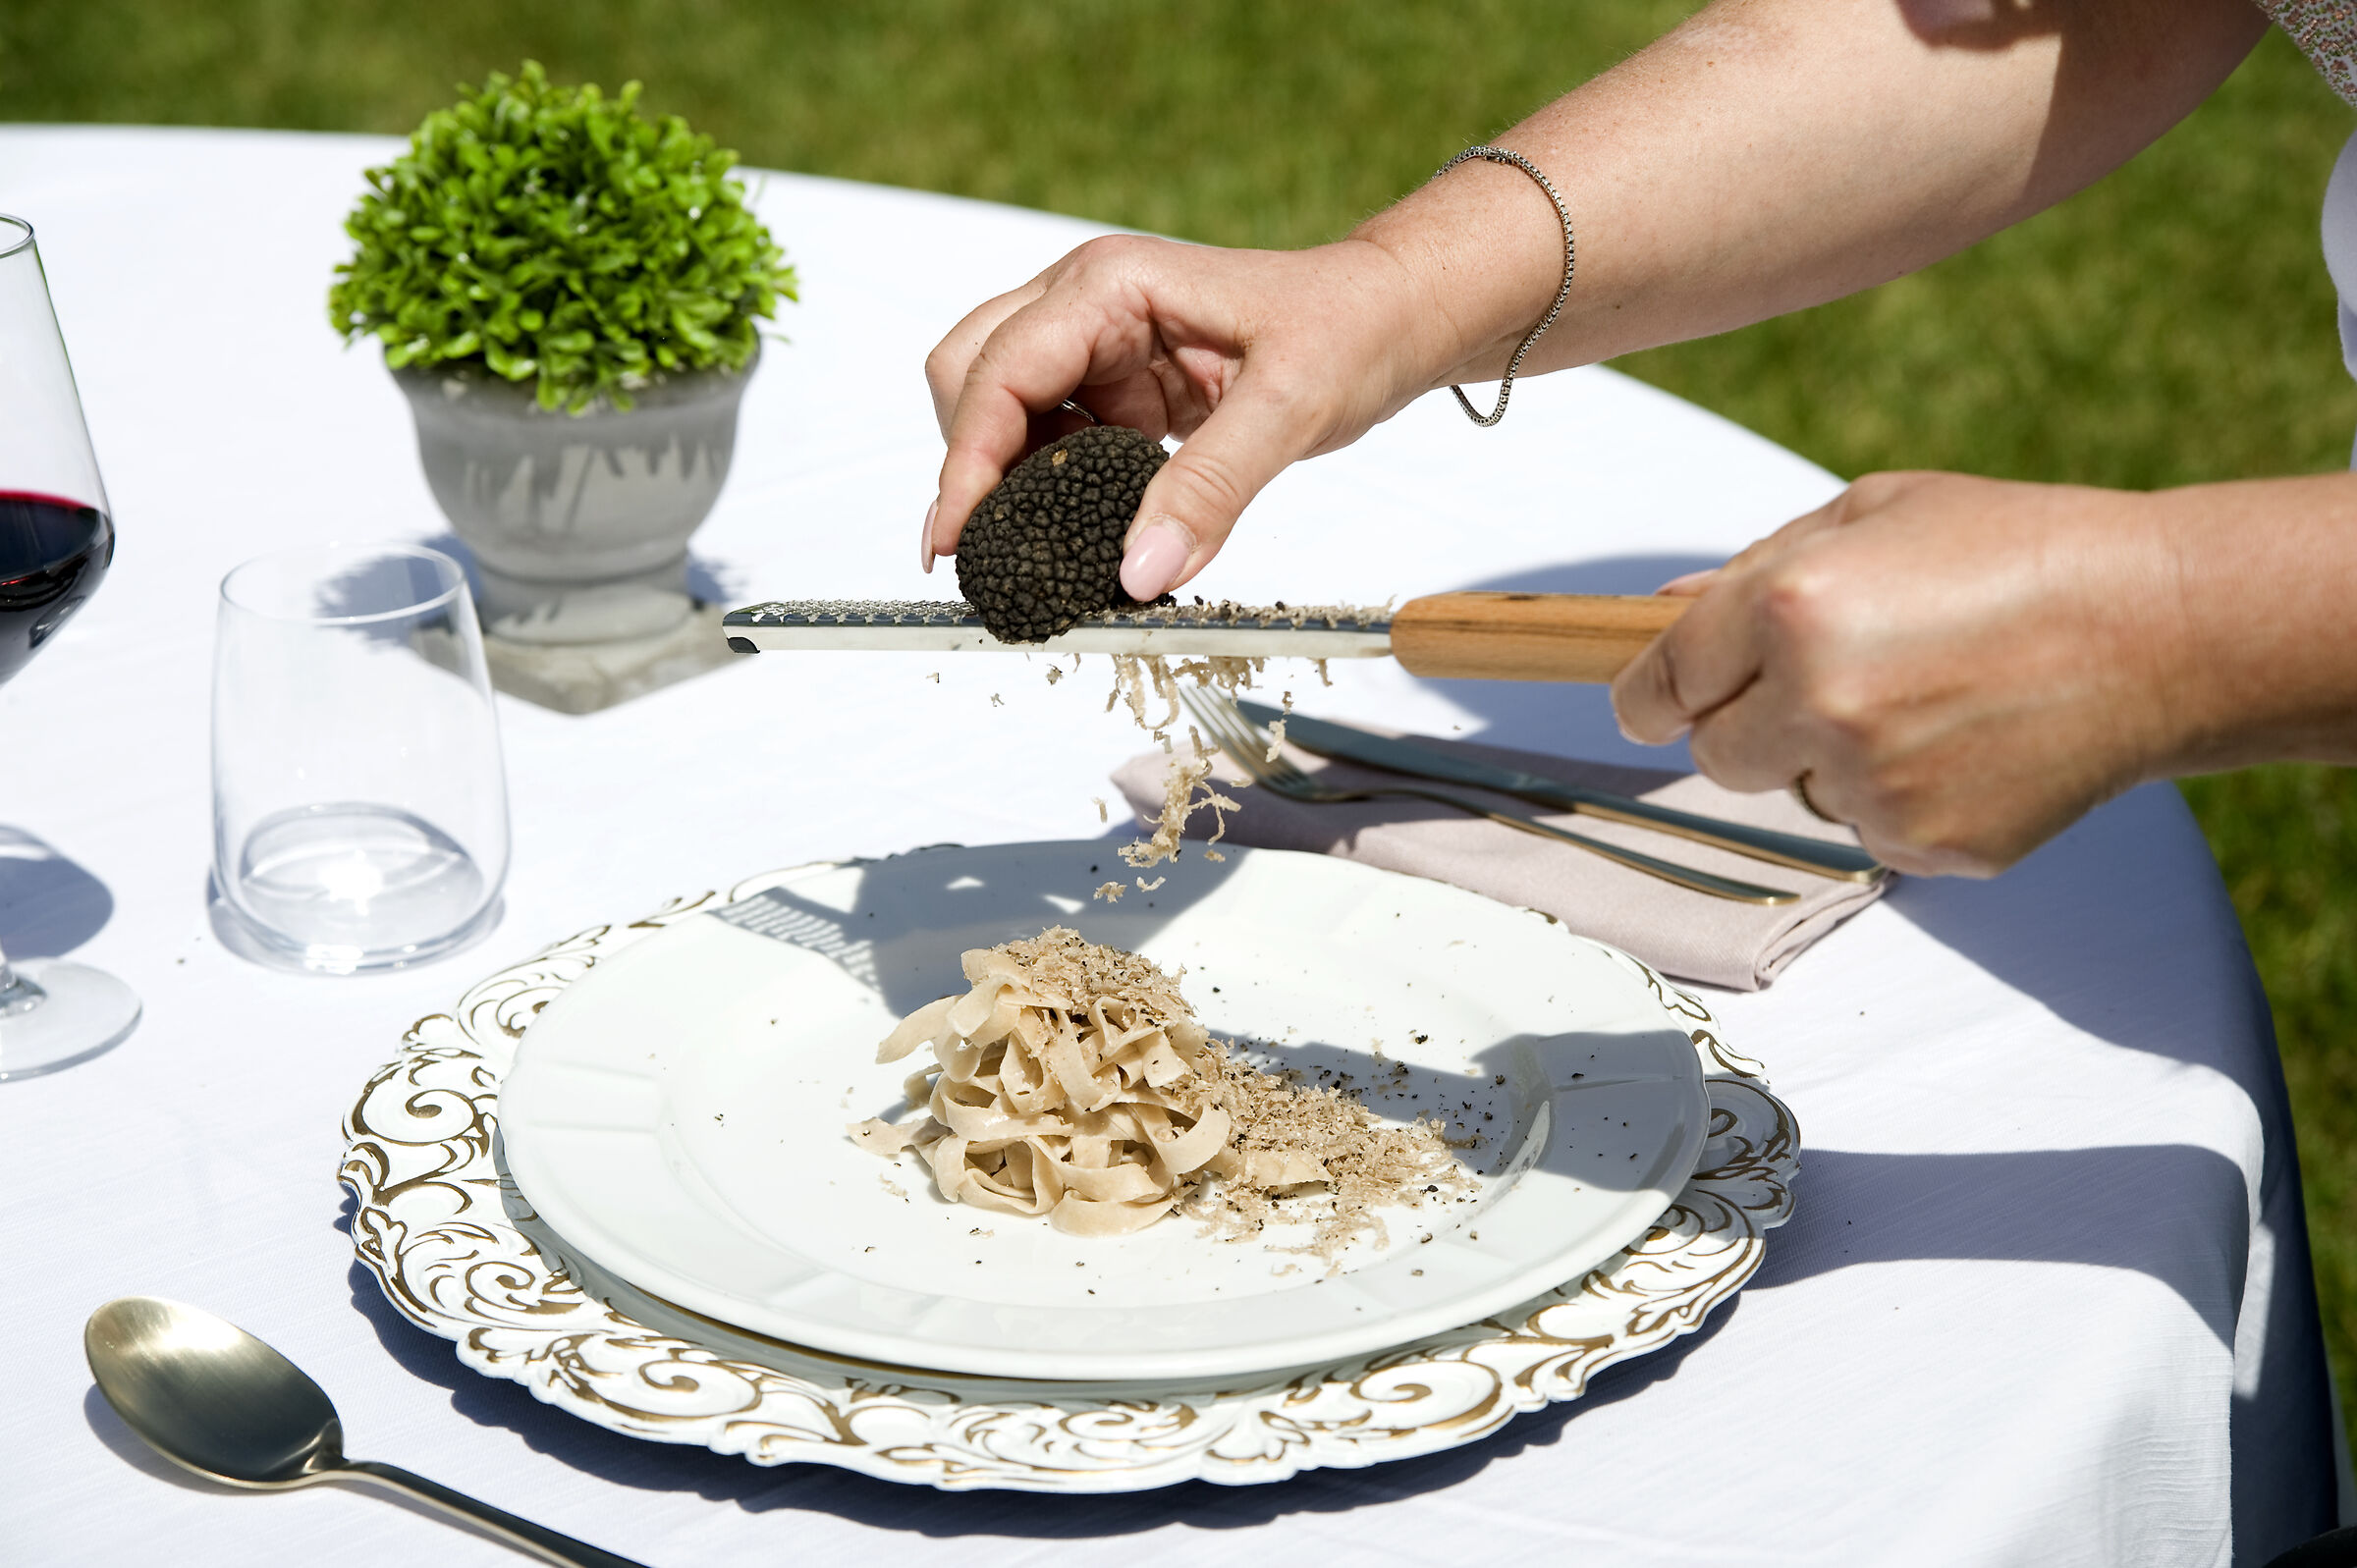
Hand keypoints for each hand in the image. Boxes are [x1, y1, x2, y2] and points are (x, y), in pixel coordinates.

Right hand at [922, 234, 1444, 599]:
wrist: (1395, 317)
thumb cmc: (1351, 329)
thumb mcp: (1289, 409)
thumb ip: (1210, 491)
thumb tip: (1137, 575)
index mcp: (1110, 285)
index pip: (998, 374)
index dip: (966, 462)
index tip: (953, 542)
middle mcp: (1086, 304)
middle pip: (969, 378)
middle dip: (969, 464)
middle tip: (988, 551)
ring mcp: (1097, 344)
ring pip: (1001, 409)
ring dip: (1008, 478)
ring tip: (1039, 547)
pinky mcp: (1119, 384)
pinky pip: (1052, 436)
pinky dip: (1050, 484)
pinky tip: (1081, 527)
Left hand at [1610, 472, 2188, 875]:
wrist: (2163, 628)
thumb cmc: (2017, 550)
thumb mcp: (1875, 514)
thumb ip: (1754, 568)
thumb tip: (1661, 609)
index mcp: (1790, 608)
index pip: (1659, 684)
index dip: (1648, 694)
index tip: (1651, 700)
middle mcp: (1818, 704)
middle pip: (1713, 755)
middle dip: (1746, 723)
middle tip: (1824, 681)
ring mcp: (1872, 785)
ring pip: (1795, 792)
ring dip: (1829, 757)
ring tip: (1925, 696)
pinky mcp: (1924, 843)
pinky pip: (1868, 829)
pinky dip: (1897, 796)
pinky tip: (1965, 740)